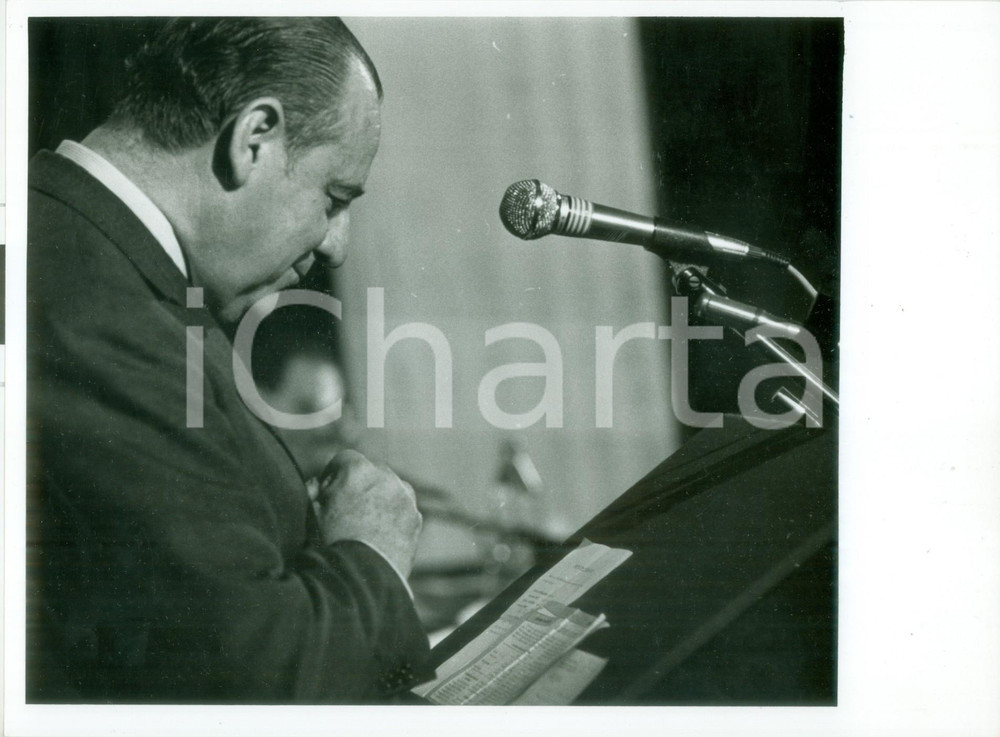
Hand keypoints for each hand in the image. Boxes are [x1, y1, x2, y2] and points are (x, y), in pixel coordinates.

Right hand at [315, 449, 421, 578]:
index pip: (344, 459)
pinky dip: (394, 515)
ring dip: (380, 497)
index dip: (333, 475)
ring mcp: (405, 497)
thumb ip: (313, 490)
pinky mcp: (416, 518)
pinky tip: (380, 534)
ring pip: (391, 487)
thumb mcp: (311, 513)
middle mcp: (386, 477)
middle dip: (360, 484)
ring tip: (366, 523)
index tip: (328, 493)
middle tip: (347, 510)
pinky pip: (403, 508)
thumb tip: (319, 484)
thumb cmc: (330, 544)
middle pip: (371, 471)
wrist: (361, 580)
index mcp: (358, 469)